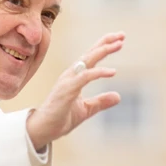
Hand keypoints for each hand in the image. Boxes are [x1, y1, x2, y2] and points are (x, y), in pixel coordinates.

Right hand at [26, 33, 124, 148]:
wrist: (43, 130)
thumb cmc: (61, 118)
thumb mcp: (86, 109)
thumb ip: (101, 102)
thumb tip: (118, 96)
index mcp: (75, 77)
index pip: (91, 57)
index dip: (104, 46)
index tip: (120, 38)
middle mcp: (71, 75)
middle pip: (90, 53)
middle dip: (106, 43)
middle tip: (122, 35)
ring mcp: (67, 81)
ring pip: (86, 60)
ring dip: (103, 51)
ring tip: (118, 45)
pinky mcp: (66, 90)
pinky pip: (84, 77)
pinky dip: (98, 72)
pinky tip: (112, 71)